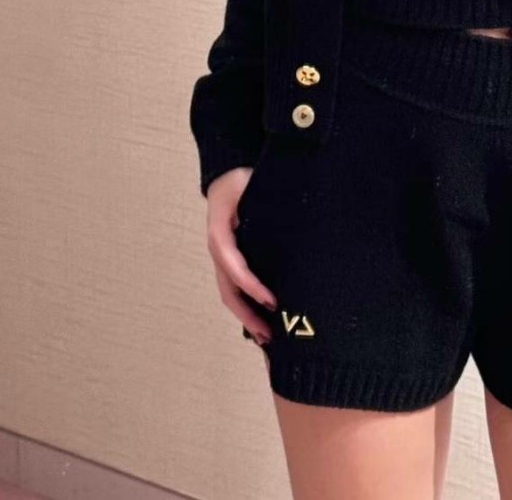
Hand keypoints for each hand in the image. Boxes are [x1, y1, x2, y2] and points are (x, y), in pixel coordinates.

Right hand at [205, 166, 277, 346]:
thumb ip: (262, 198)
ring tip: (264, 336)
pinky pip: (235, 286)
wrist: (227, 176)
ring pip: (229, 293)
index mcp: (220, 233)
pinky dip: (246, 304)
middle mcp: (219, 250)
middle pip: (228, 289)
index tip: (272, 301)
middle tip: (268, 335)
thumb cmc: (240, 181)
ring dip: (245, 316)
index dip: (251, 285)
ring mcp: (223, 257)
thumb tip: (292, 208)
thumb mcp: (247, 185)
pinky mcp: (231, 259)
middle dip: (247, 313)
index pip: (233, 265)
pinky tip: (261, 318)